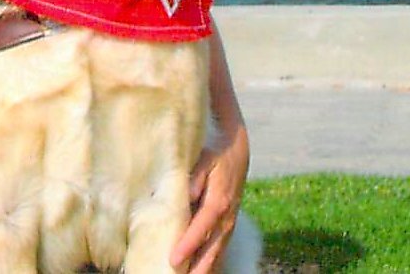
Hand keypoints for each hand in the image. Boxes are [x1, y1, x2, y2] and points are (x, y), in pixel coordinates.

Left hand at [170, 123, 249, 273]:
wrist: (235, 147)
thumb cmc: (213, 152)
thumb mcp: (203, 158)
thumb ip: (193, 179)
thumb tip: (186, 197)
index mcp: (218, 201)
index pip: (200, 228)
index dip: (188, 245)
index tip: (173, 259)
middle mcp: (226, 216)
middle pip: (211, 248)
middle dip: (196, 266)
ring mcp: (229, 222)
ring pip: (217, 252)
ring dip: (204, 268)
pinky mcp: (228, 223)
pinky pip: (220, 248)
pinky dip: (212, 262)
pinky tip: (202, 271)